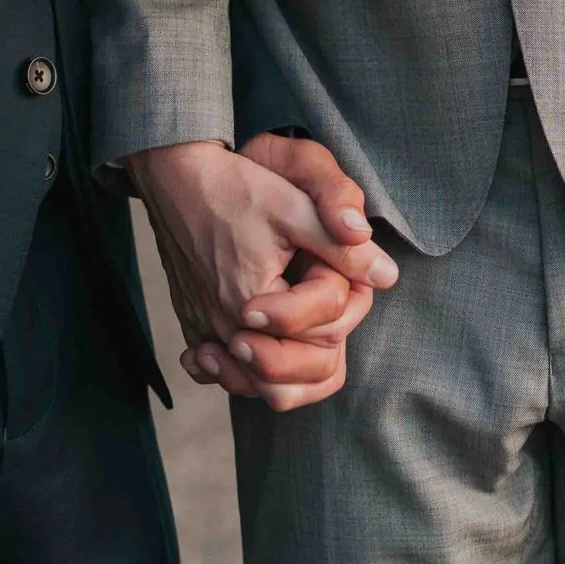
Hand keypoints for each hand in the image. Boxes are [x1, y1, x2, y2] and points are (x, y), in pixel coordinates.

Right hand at [130, 132, 395, 407]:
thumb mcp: (296, 206)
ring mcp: (205, 332)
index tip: (321, 259)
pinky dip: (245, 368)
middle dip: (317, 343)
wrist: (176, 176)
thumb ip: (343, 248)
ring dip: (286, 365)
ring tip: (297, 325)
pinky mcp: (194, 328)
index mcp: (253, 302)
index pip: (320, 338)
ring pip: (258, 387)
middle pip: (290, 382)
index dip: (336, 299)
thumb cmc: (236, 186)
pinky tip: (255, 341)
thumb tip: (387, 276)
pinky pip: (226, 374)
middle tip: (314, 290)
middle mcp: (225, 329)